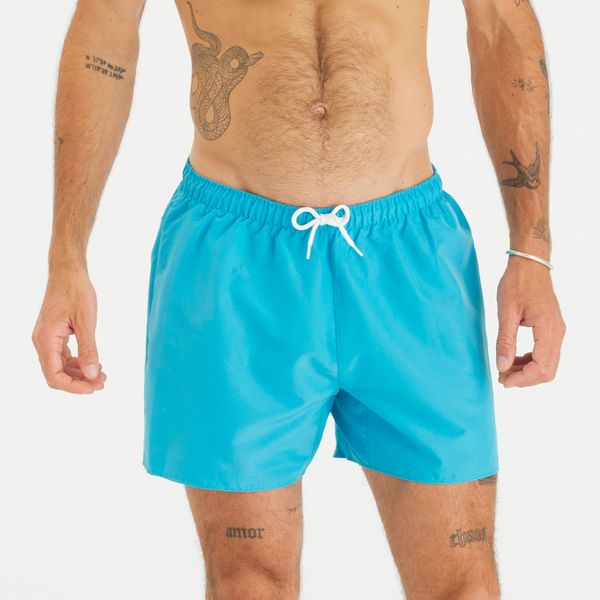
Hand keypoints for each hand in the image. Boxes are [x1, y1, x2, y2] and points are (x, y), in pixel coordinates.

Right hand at [32, 265, 106, 393]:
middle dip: (79, 382)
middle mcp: (42, 342)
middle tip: (102, 382)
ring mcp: (47, 339)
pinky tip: (93, 363)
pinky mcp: (54, 335)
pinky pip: (62, 356)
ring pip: (60, 367)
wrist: (68, 272)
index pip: (54, 376)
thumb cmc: (76, 291)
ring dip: (79, 374)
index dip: (74, 387)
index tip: (95, 387)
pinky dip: (77, 363)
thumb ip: (89, 349)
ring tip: (101, 375)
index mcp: (45, 340)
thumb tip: (92, 375)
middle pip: (56, 374)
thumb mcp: (86, 321)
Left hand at [496, 258, 565, 387]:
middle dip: (525, 379)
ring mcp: (556, 330)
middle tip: (503, 379)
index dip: (522, 379)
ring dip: (527, 371)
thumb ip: (505, 340)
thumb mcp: (506, 312)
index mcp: (548, 329)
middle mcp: (557, 332)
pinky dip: (530, 361)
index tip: (503, 380)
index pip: (541, 367)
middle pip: (547, 370)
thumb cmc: (517, 283)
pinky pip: (545, 353)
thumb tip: (502, 366)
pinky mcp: (552, 328)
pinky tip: (514, 358)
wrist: (530, 264)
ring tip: (505, 369)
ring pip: (548, 364)